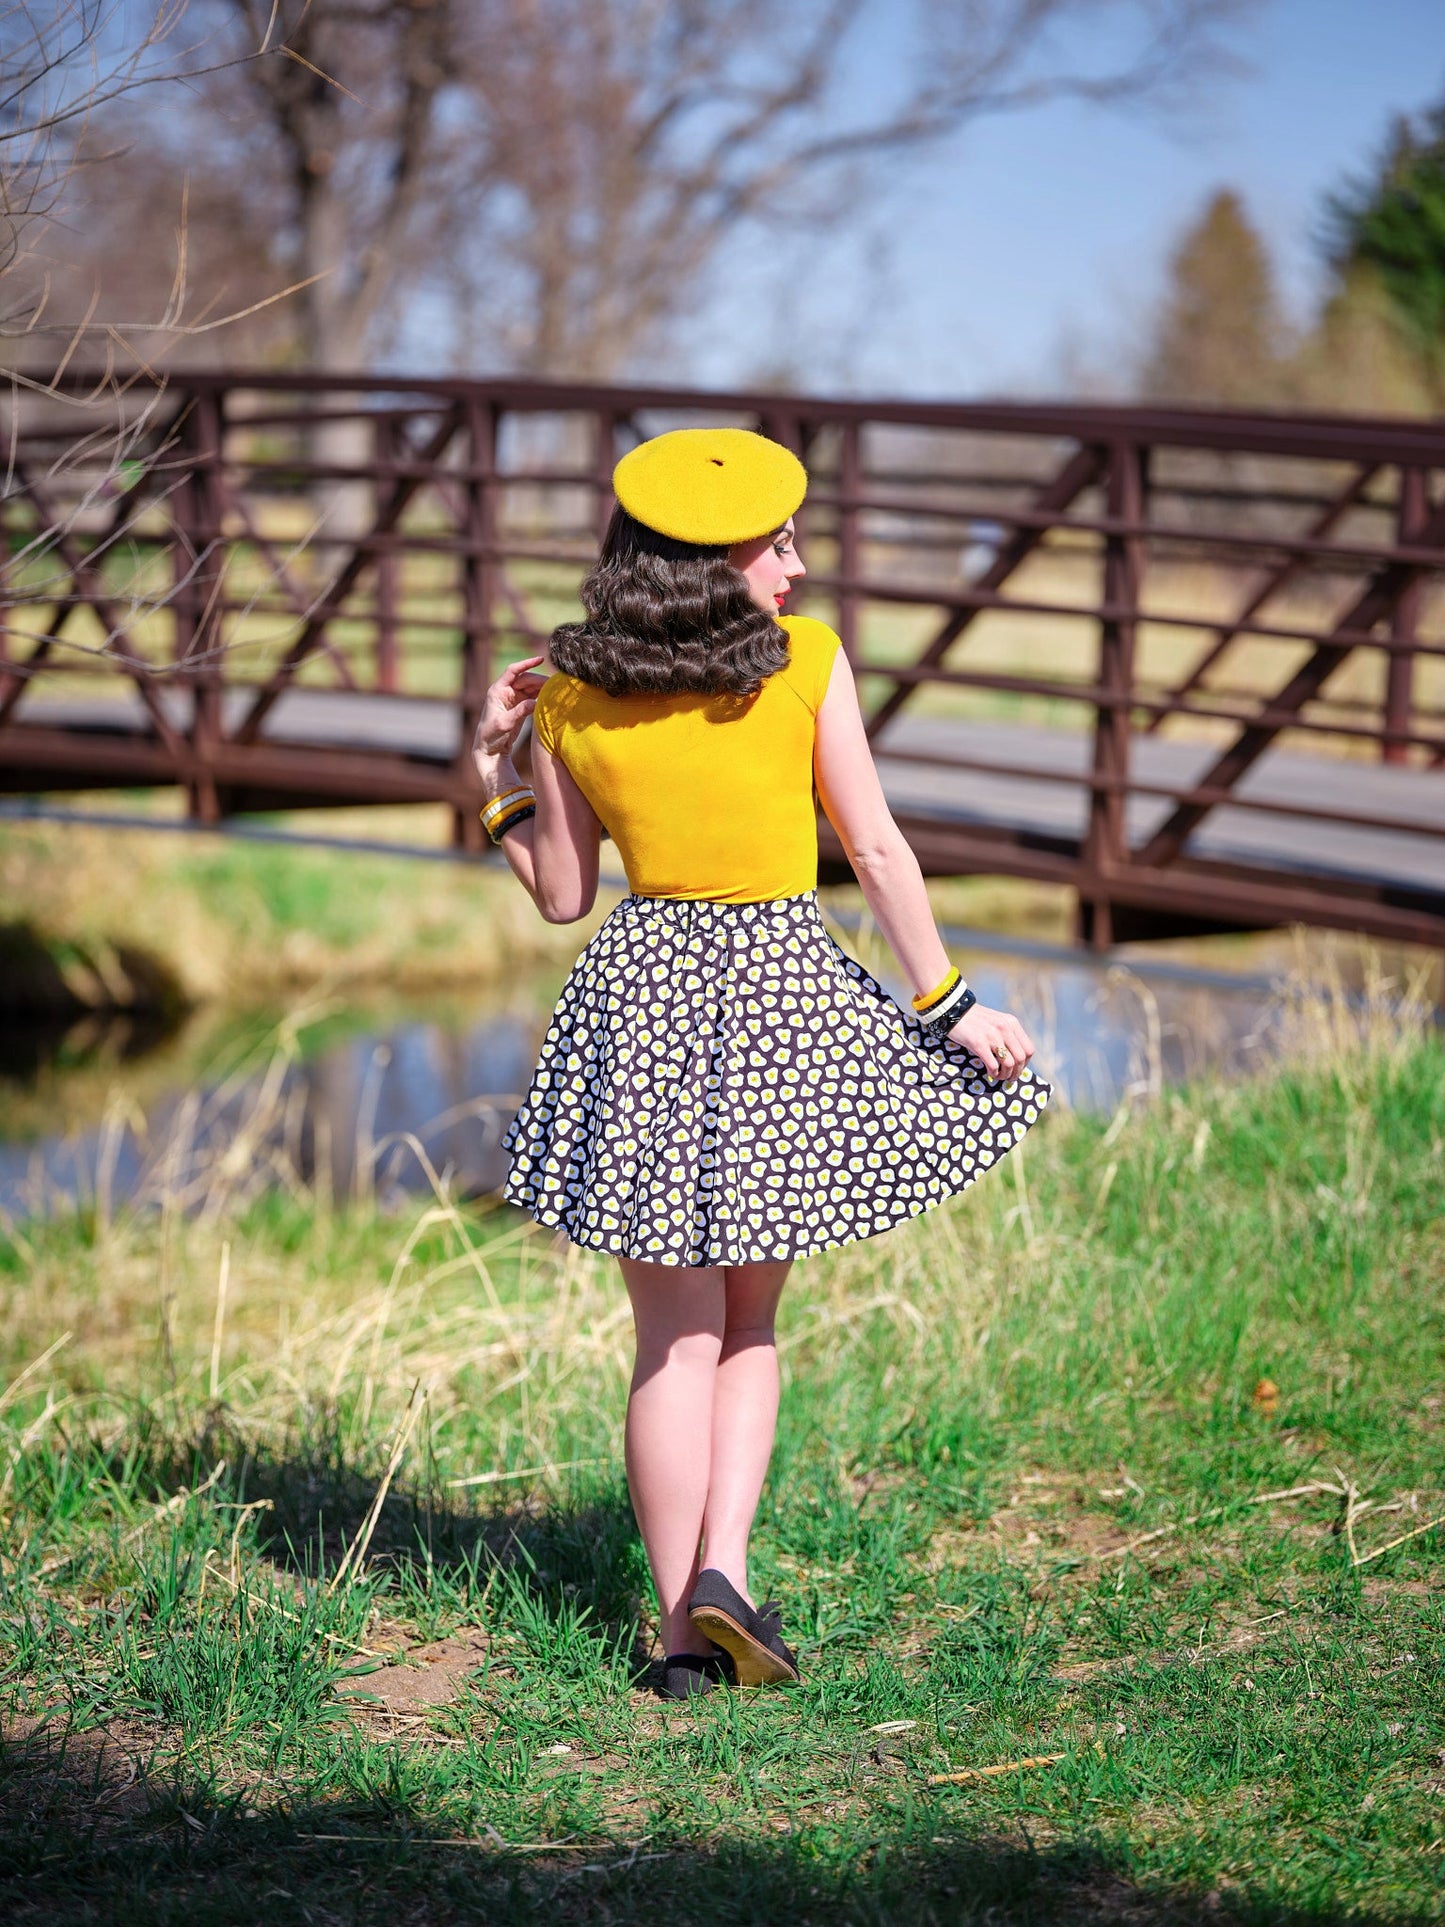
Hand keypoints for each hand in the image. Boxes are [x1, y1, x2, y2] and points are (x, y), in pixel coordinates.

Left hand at [472, 653, 547, 774]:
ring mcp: (514, 698)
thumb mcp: (504, 724)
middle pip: (526, 679)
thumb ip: (519, 712)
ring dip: (542, 688)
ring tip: (556, 692)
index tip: (540, 659)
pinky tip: (551, 699)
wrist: (489, 749)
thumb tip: (535, 702)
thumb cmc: (490, 736)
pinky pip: (533, 697)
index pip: (513, 671)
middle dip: (540, 680)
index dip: (526, 663)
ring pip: (531, 687)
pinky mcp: (520, 707)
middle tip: (555, 685)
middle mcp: (506, 691)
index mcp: (498, 690)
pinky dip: (542, 697)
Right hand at [948, 1002, 1034, 1081]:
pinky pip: (993, 1065)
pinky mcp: (978, 1043)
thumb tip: (1016, 1058)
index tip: (1017, 1069)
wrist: (954, 1010)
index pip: (1029, 1049)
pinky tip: (990, 1072)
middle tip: (1009, 1078)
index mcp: (1012, 1023)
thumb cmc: (975, 1019)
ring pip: (1009, 1064)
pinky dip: (994, 1073)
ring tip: (999, 1076)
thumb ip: (1008, 1035)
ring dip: (1005, 1075)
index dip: (1025, 1064)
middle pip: (1021, 1058)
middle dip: (1016, 1072)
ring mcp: (992, 1035)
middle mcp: (1005, 1028)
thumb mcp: (997, 1022)